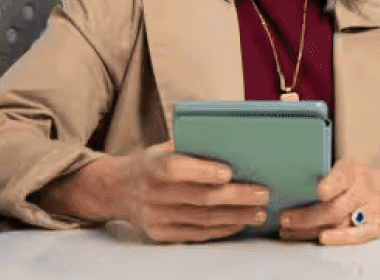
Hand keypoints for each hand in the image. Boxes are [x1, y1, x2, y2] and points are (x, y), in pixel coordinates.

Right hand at [117, 141, 269, 243]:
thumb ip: (190, 147)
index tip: (230, 173)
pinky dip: (222, 229)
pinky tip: (240, 223)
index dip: (203, 172)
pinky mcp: (162, 234)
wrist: (117, 190)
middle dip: (236, 197)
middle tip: (262, 194)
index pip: (176, 170)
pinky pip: (197, 234)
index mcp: (151, 165)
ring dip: (236, 216)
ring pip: (203, 219)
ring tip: (259, 211)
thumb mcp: (162, 148)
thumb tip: (234, 145)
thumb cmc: (151, 164)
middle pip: (200, 198)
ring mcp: (156, 217)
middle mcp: (152, 193)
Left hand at [277, 159, 379, 245]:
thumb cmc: (355, 181)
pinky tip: (321, 238)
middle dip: (307, 216)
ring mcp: (374, 208)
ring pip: (340, 224)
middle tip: (285, 219)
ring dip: (311, 230)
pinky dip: (339, 238)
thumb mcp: (342, 169)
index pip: (342, 177)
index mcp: (353, 170)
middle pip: (335, 208)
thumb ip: (322, 177)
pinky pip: (358, 236)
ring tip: (289, 231)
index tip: (320, 192)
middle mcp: (365, 188)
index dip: (332, 185)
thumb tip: (289, 185)